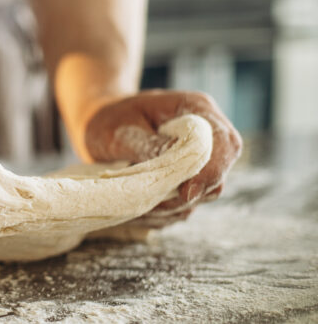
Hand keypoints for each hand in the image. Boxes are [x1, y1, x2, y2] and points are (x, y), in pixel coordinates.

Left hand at [84, 90, 242, 226]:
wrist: (99, 124)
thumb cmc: (108, 120)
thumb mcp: (121, 130)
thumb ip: (149, 145)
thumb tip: (177, 164)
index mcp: (196, 109)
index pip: (223, 142)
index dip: (210, 170)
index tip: (186, 192)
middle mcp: (205, 136)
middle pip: (218, 174)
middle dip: (187, 195)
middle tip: (150, 203)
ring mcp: (198, 162)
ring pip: (202, 196)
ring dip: (170, 208)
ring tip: (134, 205)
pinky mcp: (186, 183)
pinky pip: (183, 207)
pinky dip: (161, 214)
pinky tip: (136, 210)